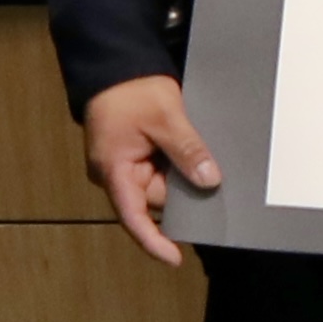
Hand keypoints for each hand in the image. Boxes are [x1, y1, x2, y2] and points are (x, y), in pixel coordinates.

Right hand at [82, 74, 222, 268]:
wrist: (114, 63)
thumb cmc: (130, 89)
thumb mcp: (165, 118)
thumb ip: (187, 151)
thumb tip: (209, 181)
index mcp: (113, 171)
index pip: (133, 217)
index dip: (153, 241)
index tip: (174, 258)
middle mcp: (115, 174)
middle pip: (154, 199)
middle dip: (180, 190)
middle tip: (204, 169)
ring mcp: (123, 166)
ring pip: (160, 184)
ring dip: (178, 172)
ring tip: (188, 146)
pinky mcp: (132, 155)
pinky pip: (158, 170)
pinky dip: (174, 163)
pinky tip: (185, 148)